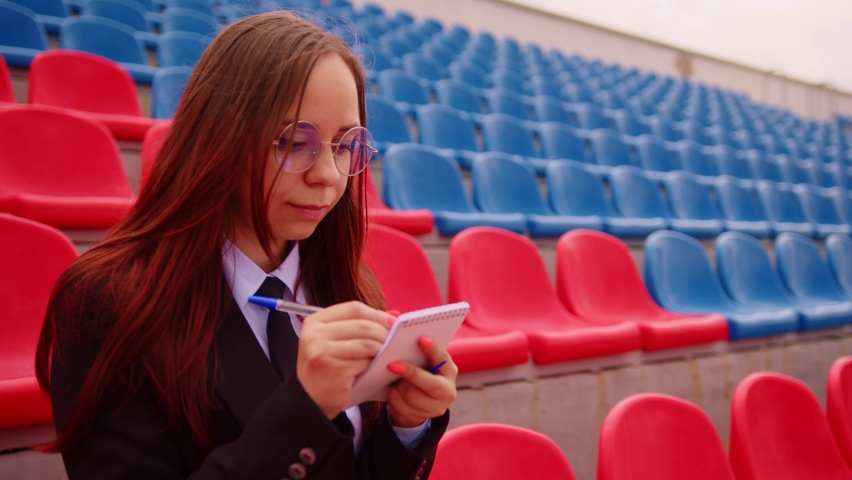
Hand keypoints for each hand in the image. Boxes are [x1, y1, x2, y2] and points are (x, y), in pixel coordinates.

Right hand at [297, 301, 393, 418]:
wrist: (310, 401)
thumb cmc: (326, 369)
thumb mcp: (334, 342)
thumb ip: (358, 326)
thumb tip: (393, 315)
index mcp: (315, 322)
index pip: (353, 308)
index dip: (376, 313)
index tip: (392, 321)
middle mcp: (315, 334)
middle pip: (362, 325)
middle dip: (383, 331)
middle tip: (394, 339)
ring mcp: (322, 351)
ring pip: (365, 343)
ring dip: (381, 348)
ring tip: (386, 353)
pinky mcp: (333, 369)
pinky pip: (363, 362)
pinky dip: (372, 364)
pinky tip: (373, 367)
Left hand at [386, 336, 457, 427]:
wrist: (418, 402)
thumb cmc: (417, 371)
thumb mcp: (417, 358)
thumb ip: (408, 340)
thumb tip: (392, 317)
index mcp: (448, 368)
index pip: (442, 357)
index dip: (432, 349)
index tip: (420, 339)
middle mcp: (448, 388)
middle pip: (429, 384)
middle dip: (410, 374)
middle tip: (391, 365)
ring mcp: (437, 406)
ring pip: (412, 398)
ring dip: (398, 389)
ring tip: (393, 383)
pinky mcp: (424, 418)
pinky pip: (403, 410)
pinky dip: (394, 401)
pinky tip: (394, 395)